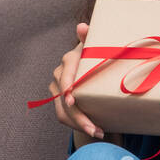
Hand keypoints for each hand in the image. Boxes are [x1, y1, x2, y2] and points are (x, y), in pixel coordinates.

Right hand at [48, 22, 104, 138]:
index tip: (71, 100)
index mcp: (71, 59)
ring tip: (98, 133)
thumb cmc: (103, 59)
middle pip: (64, 97)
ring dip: (79, 124)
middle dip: (78, 115)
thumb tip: (81, 27)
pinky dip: (77, 126)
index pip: (66, 73)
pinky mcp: (58, 101)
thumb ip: (92, 37)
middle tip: (95, 128)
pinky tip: (93, 131)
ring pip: (62, 111)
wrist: (97, 75)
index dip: (67, 86)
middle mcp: (60, 72)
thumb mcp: (101, 48)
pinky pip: (63, 117)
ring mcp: (57, 87)